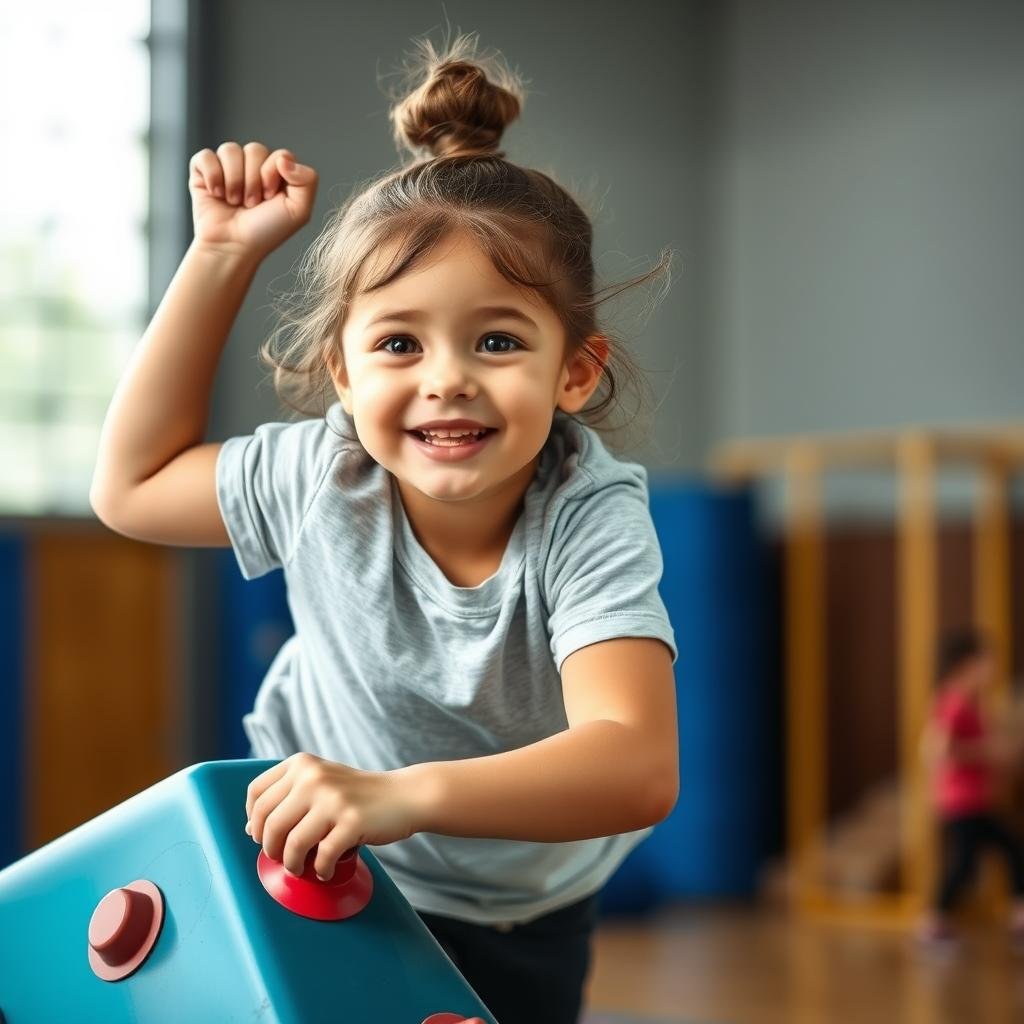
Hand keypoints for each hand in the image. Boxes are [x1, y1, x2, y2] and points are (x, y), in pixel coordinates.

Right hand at [188, 140, 317, 259]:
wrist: (233, 247)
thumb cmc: (266, 232)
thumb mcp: (298, 211)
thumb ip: (307, 180)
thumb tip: (284, 158)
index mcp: (277, 173)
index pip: (280, 154)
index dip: (273, 174)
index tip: (270, 198)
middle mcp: (253, 166)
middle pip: (255, 149)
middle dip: (253, 181)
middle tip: (251, 204)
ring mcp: (227, 167)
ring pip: (230, 150)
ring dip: (234, 181)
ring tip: (234, 202)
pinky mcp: (203, 171)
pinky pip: (206, 156)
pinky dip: (212, 176)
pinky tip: (217, 194)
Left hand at [245, 752, 420, 879]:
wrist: (403, 795)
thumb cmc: (358, 795)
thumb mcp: (320, 782)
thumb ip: (287, 798)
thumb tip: (252, 828)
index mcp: (302, 764)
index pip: (256, 794)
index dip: (255, 820)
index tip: (263, 835)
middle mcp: (314, 777)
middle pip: (269, 823)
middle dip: (271, 849)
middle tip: (283, 857)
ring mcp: (333, 799)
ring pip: (292, 844)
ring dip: (293, 864)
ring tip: (302, 867)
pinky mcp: (352, 822)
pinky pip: (322, 857)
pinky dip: (321, 870)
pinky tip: (326, 869)